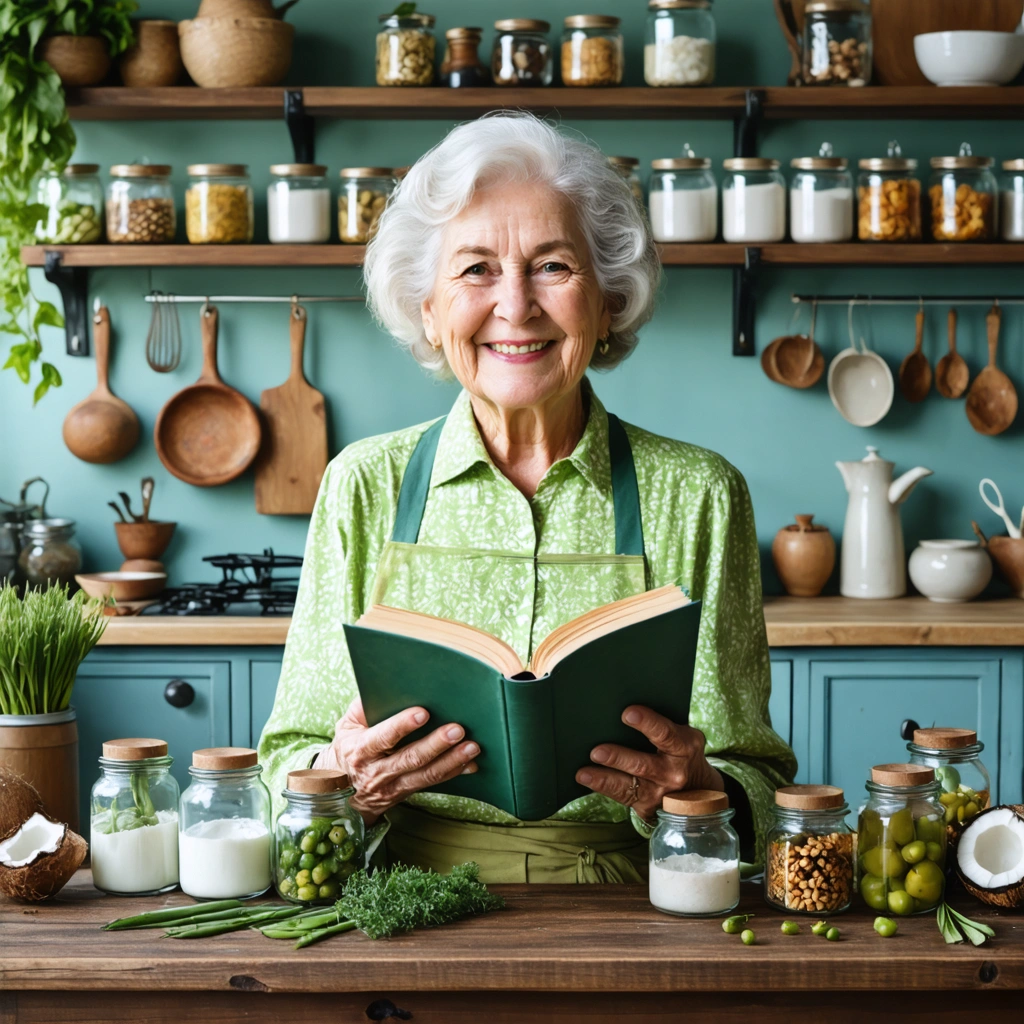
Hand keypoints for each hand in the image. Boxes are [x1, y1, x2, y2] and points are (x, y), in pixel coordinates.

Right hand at [314, 697, 478, 824]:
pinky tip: (470, 763)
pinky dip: (454, 773)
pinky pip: (432, 784)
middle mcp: (377, 770)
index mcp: (360, 749)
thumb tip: (386, 683)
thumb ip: (364, 706)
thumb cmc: (349, 747)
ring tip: (472, 746)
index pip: (382, 738)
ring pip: (425, 775)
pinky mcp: (406, 792)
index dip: (401, 726)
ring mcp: (392, 785)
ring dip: (452, 761)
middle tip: (458, 729)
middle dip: (436, 744)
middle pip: (410, 759)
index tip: (423, 713)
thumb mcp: (347, 725)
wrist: (339, 792)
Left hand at [575, 705, 722, 822]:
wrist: (698, 789)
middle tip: (597, 751)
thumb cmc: (680, 750)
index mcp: (684, 746)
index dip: (647, 722)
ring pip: (629, 786)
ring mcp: (661, 792)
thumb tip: (622, 705)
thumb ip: (661, 725)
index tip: (627, 713)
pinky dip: (603, 787)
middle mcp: (674, 772)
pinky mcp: (648, 806)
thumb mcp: (682, 735)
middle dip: (618, 758)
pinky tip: (586, 779)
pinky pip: (622, 797)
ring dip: (604, 778)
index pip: (665, 733)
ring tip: (584, 773)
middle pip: (643, 764)